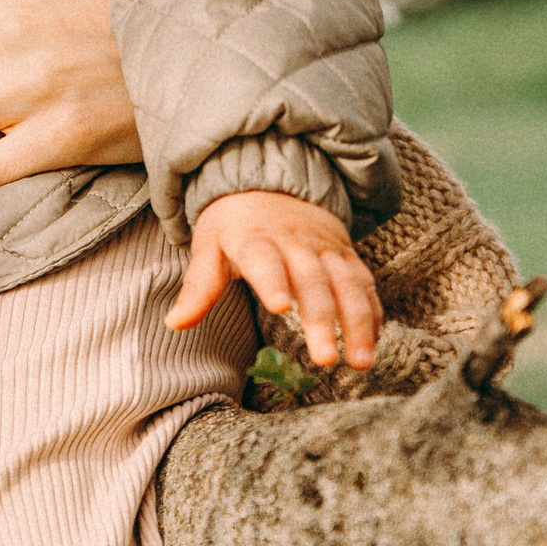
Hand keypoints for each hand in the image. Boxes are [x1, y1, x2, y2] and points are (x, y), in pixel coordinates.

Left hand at [169, 189, 382, 372]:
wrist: (271, 183)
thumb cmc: (234, 225)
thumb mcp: (209, 246)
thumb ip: (199, 286)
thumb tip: (174, 323)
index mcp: (255, 239)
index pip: (264, 260)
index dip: (273, 281)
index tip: (280, 308)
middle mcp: (295, 242)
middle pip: (312, 282)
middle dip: (322, 320)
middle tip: (324, 359)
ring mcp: (326, 249)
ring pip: (347, 286)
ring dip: (356, 324)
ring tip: (359, 362)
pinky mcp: (346, 255)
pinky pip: (364, 284)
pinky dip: (371, 314)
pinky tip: (372, 343)